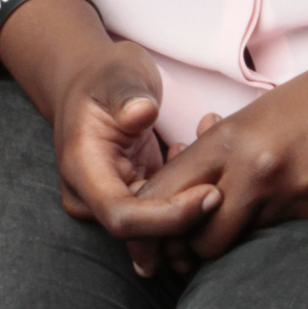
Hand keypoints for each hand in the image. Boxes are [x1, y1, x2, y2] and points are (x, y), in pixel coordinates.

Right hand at [48, 36, 223, 275]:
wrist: (90, 82)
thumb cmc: (105, 76)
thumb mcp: (118, 74)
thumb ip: (127, 94)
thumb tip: (141, 113)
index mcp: (82, 170)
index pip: (122, 217)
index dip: (168, 217)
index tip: (211, 193)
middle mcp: (90, 197)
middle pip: (142, 234)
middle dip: (188, 217)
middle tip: (225, 184)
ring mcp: (109, 202)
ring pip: (157, 231)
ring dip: (192, 206)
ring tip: (213, 159)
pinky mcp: (131, 201)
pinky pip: (163, 215)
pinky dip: (189, 197)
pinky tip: (202, 161)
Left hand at [104, 57, 307, 271]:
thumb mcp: (263, 111)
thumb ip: (225, 142)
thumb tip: (193, 164)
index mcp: (231, 137)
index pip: (165, 191)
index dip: (151, 221)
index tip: (154, 233)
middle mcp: (254, 169)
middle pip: (193, 235)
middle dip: (186, 250)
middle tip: (189, 251)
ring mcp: (290, 195)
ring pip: (235, 247)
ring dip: (229, 248)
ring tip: (234, 238)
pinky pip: (281, 241)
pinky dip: (274, 239)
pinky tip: (286, 221)